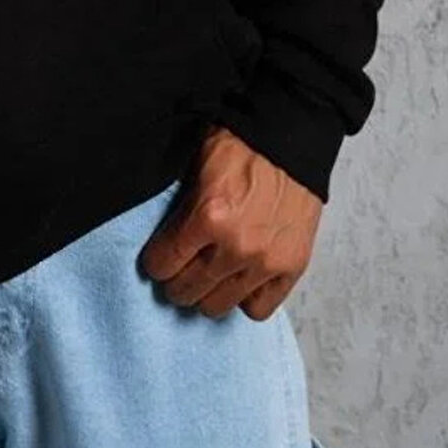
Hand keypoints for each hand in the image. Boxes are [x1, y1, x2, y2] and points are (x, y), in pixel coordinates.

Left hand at [137, 124, 323, 319]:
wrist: (291, 138)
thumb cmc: (243, 144)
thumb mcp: (195, 165)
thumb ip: (179, 206)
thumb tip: (160, 239)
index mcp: (207, 216)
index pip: (162, 265)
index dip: (156, 261)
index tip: (161, 256)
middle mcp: (236, 247)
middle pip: (186, 292)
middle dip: (176, 280)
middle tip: (181, 267)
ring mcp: (265, 262)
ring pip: (217, 306)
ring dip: (207, 292)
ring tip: (209, 274)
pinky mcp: (291, 268)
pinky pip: (257, 309)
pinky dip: (245, 298)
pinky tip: (239, 278)